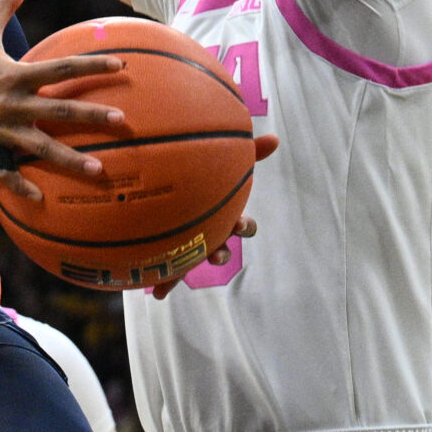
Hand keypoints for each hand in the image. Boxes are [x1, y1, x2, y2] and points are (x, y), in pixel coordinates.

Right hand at [0, 0, 123, 193]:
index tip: (121, 65)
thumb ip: (6, 3)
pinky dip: (22, 185)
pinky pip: (7, 170)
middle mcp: (13, 104)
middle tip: (122, 121)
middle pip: (60, 111)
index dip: (92, 65)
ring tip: (99, 170)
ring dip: (71, 160)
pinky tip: (41, 199)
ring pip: (42, 148)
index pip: (62, 69)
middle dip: (93, 116)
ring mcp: (2, 129)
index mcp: (15, 74)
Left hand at [141, 138, 277, 296]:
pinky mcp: (173, 255)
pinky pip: (170, 271)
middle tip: (216, 253)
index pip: (243, 226)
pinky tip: (156, 293)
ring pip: (196, 262)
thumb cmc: (206, 180)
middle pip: (222, 248)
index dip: (244, 226)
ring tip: (183, 270)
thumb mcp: (227, 165)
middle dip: (221, 252)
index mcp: (226, 216)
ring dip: (192, 268)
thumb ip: (250, 154)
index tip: (238, 223)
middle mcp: (212, 234)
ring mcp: (192, 246)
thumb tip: (275, 138)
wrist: (172, 195)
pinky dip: (165, 283)